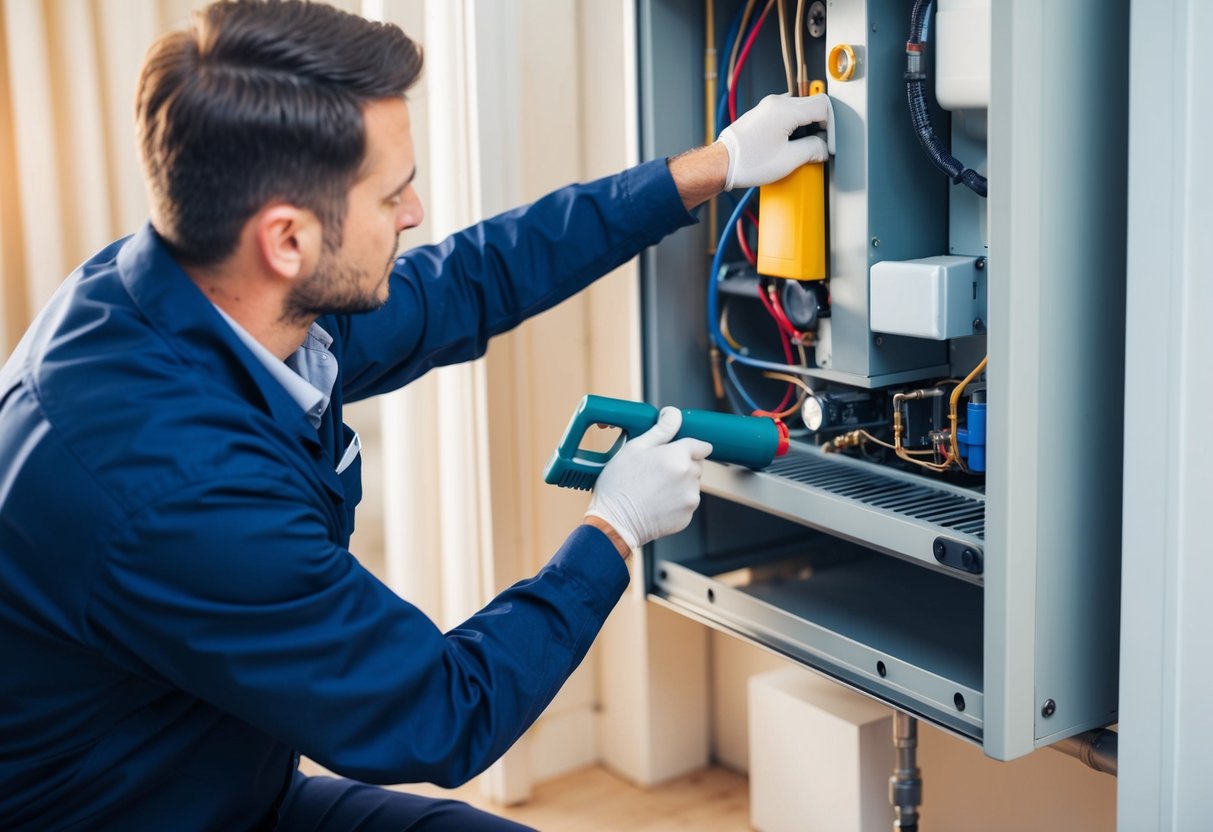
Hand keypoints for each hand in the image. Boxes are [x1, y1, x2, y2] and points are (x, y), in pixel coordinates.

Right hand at [585, 408, 712, 550]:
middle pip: (695, 464)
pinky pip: (685, 503)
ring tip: (653, 488)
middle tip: (656, 470)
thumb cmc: (619, 485)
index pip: (701, 445)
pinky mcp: (686, 517)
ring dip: (678, 483)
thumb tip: (674, 414)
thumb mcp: (635, 448)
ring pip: (691, 484)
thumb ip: (660, 430)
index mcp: (678, 457)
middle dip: (681, 464)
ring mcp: (690, 499)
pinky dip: (675, 501)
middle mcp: (689, 478)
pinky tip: (656, 501)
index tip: (677, 450)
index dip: (687, 446)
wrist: (614, 522)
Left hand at [717, 93, 834, 189]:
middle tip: (820, 145)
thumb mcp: (789, 160)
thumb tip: (824, 147)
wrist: (722, 164)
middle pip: (812, 104)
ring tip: (805, 146)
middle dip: (821, 125)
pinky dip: (795, 125)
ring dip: (808, 125)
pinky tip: (792, 143)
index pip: (822, 105)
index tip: (830, 141)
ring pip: (800, 108)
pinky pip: (787, 112)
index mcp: (785, 110)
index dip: (831, 124)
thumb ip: (813, 149)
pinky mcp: (763, 113)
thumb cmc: (748, 162)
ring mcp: (768, 106)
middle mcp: (776, 102)